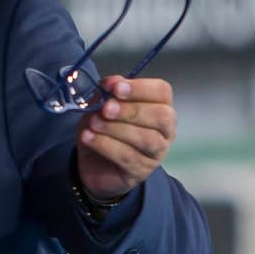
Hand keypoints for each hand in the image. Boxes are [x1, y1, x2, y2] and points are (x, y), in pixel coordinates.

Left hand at [75, 76, 175, 199]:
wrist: (93, 163)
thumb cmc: (104, 129)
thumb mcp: (101, 105)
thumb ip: (108, 93)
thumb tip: (111, 82)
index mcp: (160, 106)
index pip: (162, 92)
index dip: (140, 87)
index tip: (115, 87)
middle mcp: (165, 129)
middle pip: (161, 116)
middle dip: (131, 110)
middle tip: (106, 109)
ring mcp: (157, 153)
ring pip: (146, 138)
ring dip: (116, 129)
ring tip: (94, 124)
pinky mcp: (142, 171)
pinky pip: (128, 157)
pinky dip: (105, 145)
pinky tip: (89, 137)